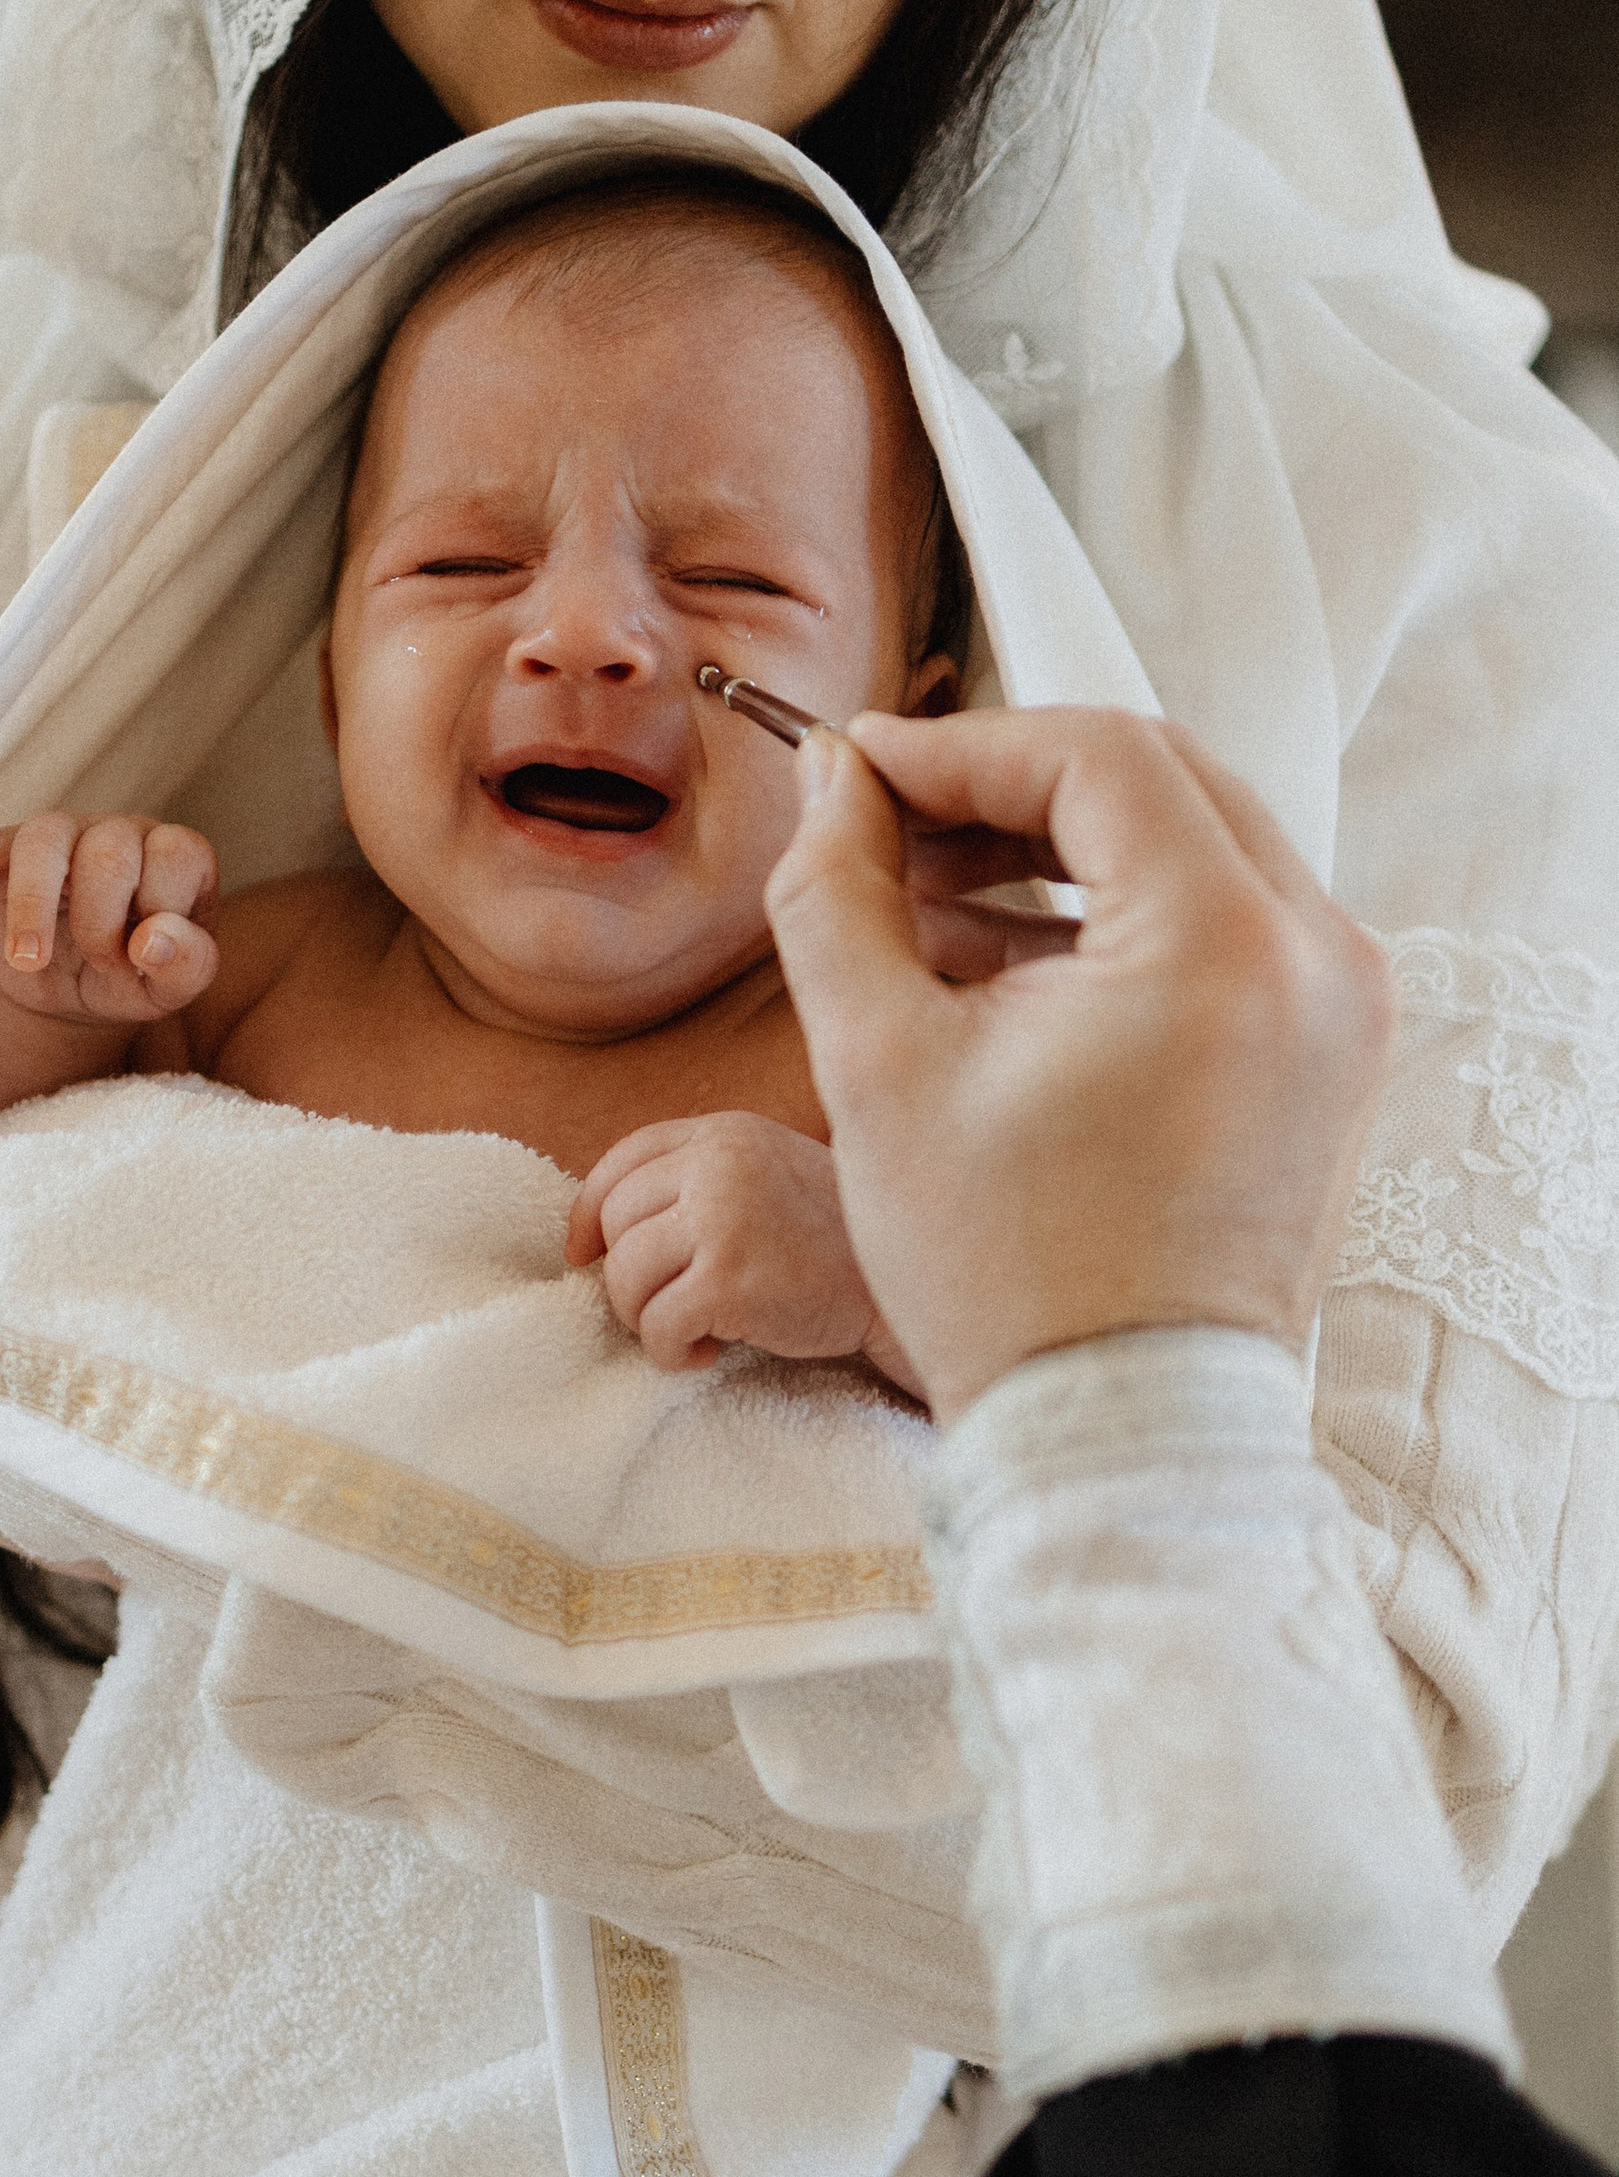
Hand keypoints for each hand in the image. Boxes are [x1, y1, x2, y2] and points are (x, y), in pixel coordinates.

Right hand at [0, 812, 219, 1025]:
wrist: (68, 990)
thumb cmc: (133, 976)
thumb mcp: (170, 987)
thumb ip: (186, 965)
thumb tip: (151, 941)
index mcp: (174, 856)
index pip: (177, 854)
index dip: (160, 911)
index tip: (141, 958)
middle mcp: (120, 833)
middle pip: (109, 849)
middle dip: (100, 921)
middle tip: (98, 965)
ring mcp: (62, 836)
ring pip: (43, 837)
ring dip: (33, 904)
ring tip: (27, 961)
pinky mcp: (4, 852)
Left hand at [565, 1114, 916, 1388]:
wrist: (910, 1288)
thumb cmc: (834, 1242)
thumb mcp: (766, 1176)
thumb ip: (698, 1181)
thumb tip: (595, 1234)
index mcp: (725, 1132)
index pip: (622, 1161)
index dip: (590, 1214)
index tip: (584, 1255)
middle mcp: (718, 1163)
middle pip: (617, 1222)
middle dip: (628, 1278)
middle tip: (671, 1307)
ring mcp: (723, 1218)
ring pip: (626, 1276)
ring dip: (646, 1319)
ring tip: (694, 1330)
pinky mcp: (730, 1279)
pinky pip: (657, 1324)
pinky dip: (671, 1352)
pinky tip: (710, 1351)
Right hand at [765, 711, 1394, 1423]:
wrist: (1116, 1428)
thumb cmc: (1003, 1271)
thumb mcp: (879, 1066)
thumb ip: (836, 893)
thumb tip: (834, 782)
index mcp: (1226, 944)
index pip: (1093, 757)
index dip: (958, 748)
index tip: (859, 772)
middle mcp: (1319, 954)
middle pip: (1155, 781)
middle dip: (1006, 788)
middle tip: (886, 824)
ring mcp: (1342, 1005)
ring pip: (1192, 845)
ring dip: (1056, 850)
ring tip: (923, 907)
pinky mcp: (1332, 1051)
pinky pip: (1224, 924)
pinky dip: (1116, 919)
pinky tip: (999, 965)